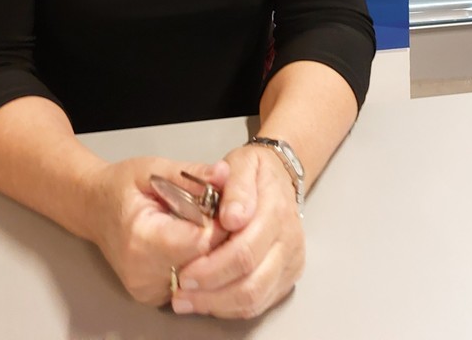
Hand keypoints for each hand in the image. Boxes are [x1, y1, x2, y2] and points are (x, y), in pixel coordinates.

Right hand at [84, 157, 228, 305]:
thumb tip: (224, 174)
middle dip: (219, 238)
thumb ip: (189, 174)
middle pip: (204, 262)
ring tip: (201, 225)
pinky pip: (191, 282)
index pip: (200, 242)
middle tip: (216, 213)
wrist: (93, 209)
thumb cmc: (121, 187)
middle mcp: (143, 274)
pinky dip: (197, 263)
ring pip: (202, 276)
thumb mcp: (153, 169)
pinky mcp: (154, 299)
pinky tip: (191, 243)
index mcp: (142, 240)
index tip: (224, 206)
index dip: (219, 223)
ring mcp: (148, 291)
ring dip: (210, 252)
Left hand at [170, 144, 304, 318]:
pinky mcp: (287, 277)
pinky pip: (259, 304)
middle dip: (211, 292)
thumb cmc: (253, 171)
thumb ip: (236, 187)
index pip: (245, 251)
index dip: (212, 267)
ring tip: (188, 300)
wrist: (279, 176)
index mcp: (276, 211)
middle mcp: (289, 240)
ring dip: (217, 304)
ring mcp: (290, 262)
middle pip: (250, 282)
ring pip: (255, 299)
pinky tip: (208, 299)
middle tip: (181, 291)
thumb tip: (232, 217)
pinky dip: (230, 307)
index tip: (185, 272)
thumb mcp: (240, 163)